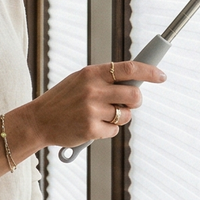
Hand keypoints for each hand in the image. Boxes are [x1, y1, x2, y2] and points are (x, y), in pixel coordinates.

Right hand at [19, 62, 164, 147]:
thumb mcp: (80, 81)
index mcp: (91, 73)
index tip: (162, 76)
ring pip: (125, 115)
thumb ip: (105, 80)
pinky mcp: (90, 129)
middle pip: (134, 95)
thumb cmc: (63, 100)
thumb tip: (136, 81)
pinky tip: (91, 127)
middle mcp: (93, 89)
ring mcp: (92, 110)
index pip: (129, 68)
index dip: (149, 71)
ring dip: (120, 117)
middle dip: (136, 101)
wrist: (38, 121)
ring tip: (100, 116)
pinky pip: (114, 130)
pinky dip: (107, 130)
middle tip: (128, 104)